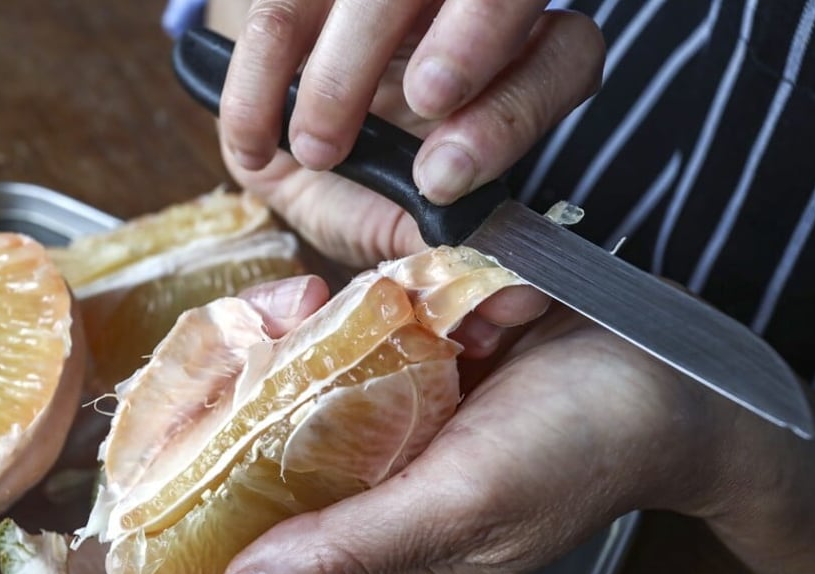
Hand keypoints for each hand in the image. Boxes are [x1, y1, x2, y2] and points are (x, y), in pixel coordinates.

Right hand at [204, 0, 602, 348]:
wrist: (277, 135)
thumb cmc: (356, 181)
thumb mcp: (401, 217)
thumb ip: (448, 251)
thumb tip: (513, 304)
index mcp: (511, 61)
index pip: (560, 57)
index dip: (514, 113)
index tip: (444, 177)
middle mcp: (457, 5)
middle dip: (460, 58)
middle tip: (414, 126)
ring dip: (340, 77)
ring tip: (313, 151)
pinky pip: (278, 11)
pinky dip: (258, 84)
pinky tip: (254, 145)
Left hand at [220, 276, 814, 573]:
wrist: (663, 372)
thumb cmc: (574, 454)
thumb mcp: (463, 509)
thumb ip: (358, 549)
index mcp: (370, 533)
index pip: (251, 520)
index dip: (199, 475)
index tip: (183, 419)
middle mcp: (365, 472)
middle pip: (255, 432)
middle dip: (243, 374)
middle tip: (266, 325)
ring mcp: (385, 406)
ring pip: (290, 368)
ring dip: (292, 329)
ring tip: (312, 303)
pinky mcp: (408, 350)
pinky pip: (342, 324)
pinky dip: (345, 301)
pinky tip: (354, 291)